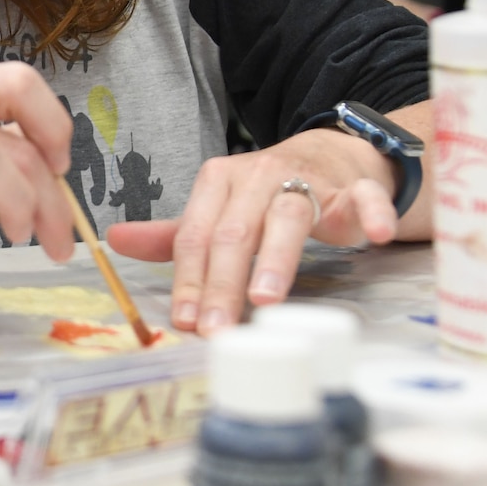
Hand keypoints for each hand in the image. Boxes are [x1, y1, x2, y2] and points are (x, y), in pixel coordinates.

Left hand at [106, 128, 398, 333]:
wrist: (332, 156)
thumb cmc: (267, 192)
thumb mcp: (218, 209)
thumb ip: (174, 234)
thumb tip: (114, 241)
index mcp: (218, 183)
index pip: (196, 236)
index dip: (189, 280)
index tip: (185, 321)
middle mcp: (257, 176)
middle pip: (235, 232)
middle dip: (224, 284)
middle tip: (219, 329)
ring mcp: (306, 179)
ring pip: (287, 216)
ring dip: (276, 258)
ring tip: (267, 300)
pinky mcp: (353, 187)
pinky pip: (362, 197)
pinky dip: (369, 212)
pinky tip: (372, 236)